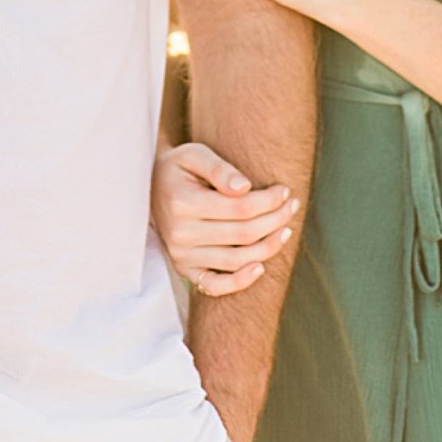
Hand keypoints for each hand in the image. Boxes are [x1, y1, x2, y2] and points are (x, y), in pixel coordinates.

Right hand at [152, 141, 298, 295]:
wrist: (150, 187)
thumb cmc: (179, 167)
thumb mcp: (194, 154)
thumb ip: (219, 169)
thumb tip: (245, 188)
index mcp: (182, 203)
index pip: (239, 208)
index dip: (268, 201)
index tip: (284, 190)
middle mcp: (180, 234)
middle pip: (243, 234)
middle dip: (275, 220)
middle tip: (291, 206)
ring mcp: (182, 255)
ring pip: (237, 260)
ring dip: (268, 247)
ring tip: (286, 229)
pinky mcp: (184, 269)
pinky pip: (216, 286)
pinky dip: (241, 281)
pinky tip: (261, 267)